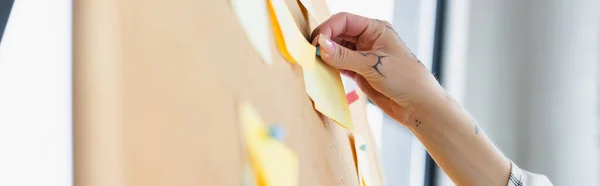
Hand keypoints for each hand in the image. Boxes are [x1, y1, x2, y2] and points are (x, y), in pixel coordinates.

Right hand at [311, 12, 445, 125]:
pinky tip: (324, 71)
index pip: (344, 20)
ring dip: (326, 55)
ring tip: (316, 63)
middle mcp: (369, 39)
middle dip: (324, 41)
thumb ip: (345, 56)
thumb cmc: (406, 80)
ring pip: (337, 49)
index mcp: (376, 29)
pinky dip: (331, 66)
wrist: (419, 106)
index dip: (328, 29)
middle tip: (312, 54)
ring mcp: (364, 55)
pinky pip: (340, 64)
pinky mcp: (361, 71)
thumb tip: (321, 45)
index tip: (317, 43)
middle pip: (338, 33)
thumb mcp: (374, 66)